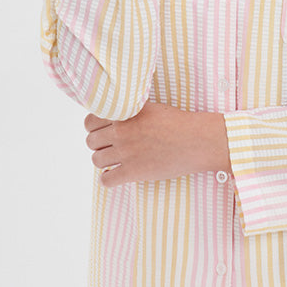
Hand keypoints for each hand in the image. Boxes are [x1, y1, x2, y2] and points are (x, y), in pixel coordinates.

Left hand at [85, 102, 231, 186]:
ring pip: (97, 160)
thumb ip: (130, 108)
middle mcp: (121, 132)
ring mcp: (126, 153)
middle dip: (100, 144)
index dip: (94, 127)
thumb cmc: (178, 122)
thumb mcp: (150, 107)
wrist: (197, 140)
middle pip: (91, 141)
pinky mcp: (133, 172)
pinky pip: (107, 180)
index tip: (104, 132)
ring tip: (116, 160)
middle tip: (112, 147)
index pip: (90, 121)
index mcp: (123, 114)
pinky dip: (108, 179)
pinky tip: (117, 175)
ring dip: (104, 161)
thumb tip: (117, 111)